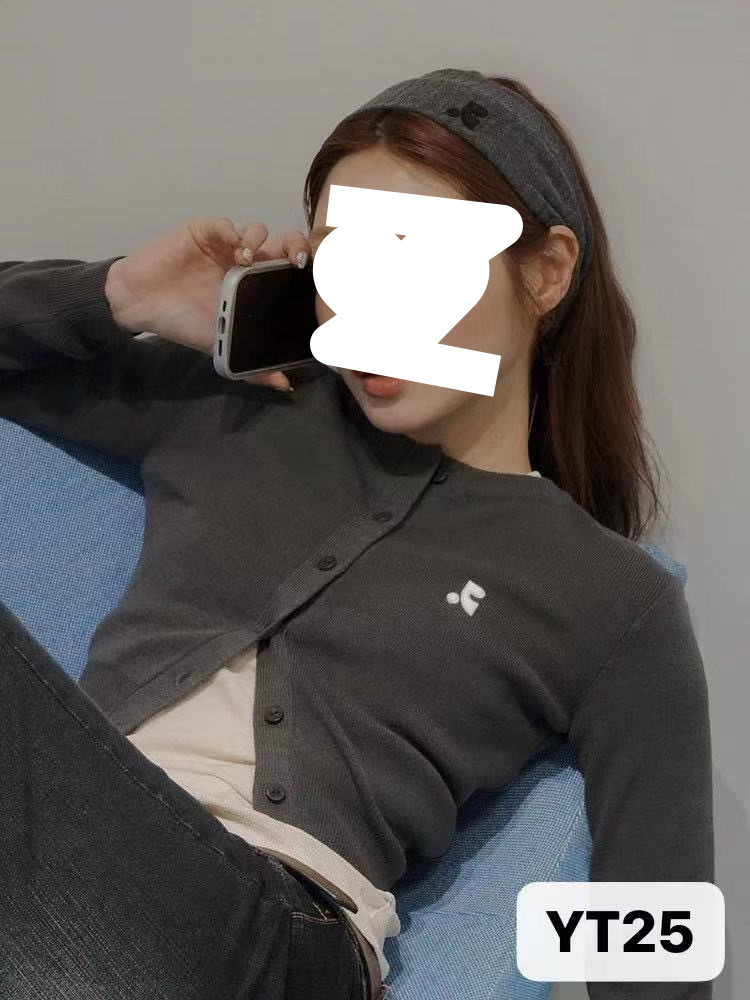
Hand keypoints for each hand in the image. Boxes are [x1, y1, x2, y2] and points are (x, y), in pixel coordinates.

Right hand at [104, 218, 311, 391]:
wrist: (141, 304)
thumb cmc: (182, 322)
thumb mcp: (220, 348)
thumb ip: (253, 368)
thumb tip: (285, 385)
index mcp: (257, 285)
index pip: (291, 271)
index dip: (306, 271)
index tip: (313, 281)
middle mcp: (247, 263)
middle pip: (283, 244)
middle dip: (295, 246)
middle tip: (296, 262)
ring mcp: (226, 246)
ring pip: (258, 231)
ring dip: (259, 242)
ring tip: (246, 261)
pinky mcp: (204, 232)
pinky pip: (226, 225)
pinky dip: (233, 232)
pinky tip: (232, 247)